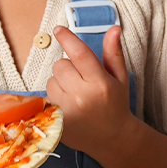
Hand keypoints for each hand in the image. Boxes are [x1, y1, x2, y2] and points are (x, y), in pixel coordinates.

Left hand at [46, 25, 133, 156]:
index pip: (79, 54)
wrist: (111, 138)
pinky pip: (46, 96)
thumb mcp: (120, 78)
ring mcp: (66, 109)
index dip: (67, 39)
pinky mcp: (56, 120)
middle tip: (80, 78)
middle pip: (60, 65)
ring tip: (74, 93)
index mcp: (99, 83)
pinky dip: (54, 96)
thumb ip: (114, 53)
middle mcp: (81, 95)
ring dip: (59, 82)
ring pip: (51, 80)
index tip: (58, 29)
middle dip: (68, 67)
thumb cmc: (116, 105)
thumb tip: (114, 29)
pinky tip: (66, 104)